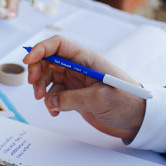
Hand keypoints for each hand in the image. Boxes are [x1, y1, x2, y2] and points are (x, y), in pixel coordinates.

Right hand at [24, 36, 146, 140]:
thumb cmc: (127, 103)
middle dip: (37, 72)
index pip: (58, 45)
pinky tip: (56, 112)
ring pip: (48, 79)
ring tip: (49, 105)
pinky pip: (54, 94)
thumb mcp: (100, 99)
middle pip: (48, 60)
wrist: (138, 119)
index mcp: (87, 59)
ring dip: (43, 90)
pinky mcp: (75, 95)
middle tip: (34, 88)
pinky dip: (50, 102)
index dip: (40, 49)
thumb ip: (73, 99)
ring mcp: (76, 81)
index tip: (28, 61)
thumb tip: (50, 100)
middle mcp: (79, 67)